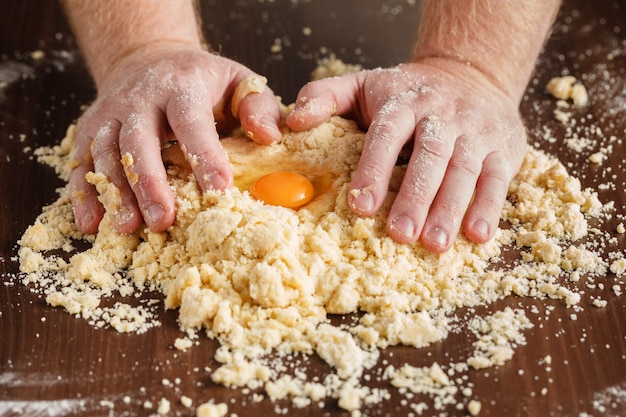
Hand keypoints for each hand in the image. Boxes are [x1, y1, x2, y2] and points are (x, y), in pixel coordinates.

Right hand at [70, 42, 281, 233]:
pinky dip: (82, 193)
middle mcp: (140, 99)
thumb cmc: (201, 80)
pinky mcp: (90, 129)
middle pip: (138, 141)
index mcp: (181, 87)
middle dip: (150, 183)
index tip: (219, 190)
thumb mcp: (237, 81)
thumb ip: (258, 106)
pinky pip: (81, 160)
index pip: (192, 122)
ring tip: (127, 227)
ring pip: (105, 152)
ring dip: (115, 192)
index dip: (204, 155)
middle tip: (162, 220)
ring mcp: (110, 113)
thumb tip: (270, 137)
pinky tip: (91, 223)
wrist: (149, 60)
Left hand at [285, 58, 526, 252]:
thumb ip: (325, 96)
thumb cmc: (407, 92)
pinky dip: (490, 207)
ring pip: (465, 170)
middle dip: (416, 197)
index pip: (387, 135)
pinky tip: (478, 236)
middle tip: (400, 234)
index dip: (374, 170)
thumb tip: (292, 122)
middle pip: (431, 156)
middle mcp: (442, 115)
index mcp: (404, 102)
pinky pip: (498, 178)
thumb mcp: (364, 84)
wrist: (470, 72)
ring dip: (451, 208)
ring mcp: (476, 132)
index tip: (360, 206)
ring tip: (435, 244)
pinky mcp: (503, 147)